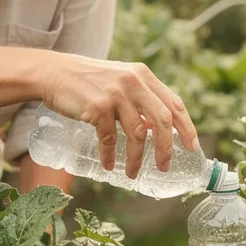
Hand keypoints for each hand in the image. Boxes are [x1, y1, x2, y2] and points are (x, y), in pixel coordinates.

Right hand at [40, 54, 200, 178]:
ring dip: (136, 158)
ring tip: (132, 173)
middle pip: (162, 121)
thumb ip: (139, 97)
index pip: (174, 103)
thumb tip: (158, 129)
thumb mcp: (119, 80)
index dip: (186, 127)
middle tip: (164, 166)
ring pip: (138, 134)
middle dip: (167, 148)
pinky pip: (109, 138)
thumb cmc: (87, 81)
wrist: (52, 73)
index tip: (193, 147)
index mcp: (143, 76)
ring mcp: (116, 94)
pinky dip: (109, 155)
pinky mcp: (97, 106)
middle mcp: (133, 82)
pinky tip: (108, 164)